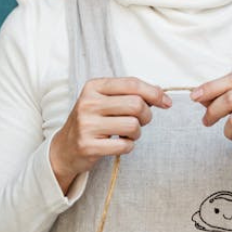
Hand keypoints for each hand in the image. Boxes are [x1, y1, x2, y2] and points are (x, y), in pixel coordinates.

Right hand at [50, 77, 171, 193]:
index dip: (154, 93)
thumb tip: (160, 92)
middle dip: (146, 115)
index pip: (132, 84)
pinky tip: (119, 144)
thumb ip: (129, 93)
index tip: (166, 102)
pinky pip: (124, 146)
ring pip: (133, 125)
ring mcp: (87, 125)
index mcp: (93, 87)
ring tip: (127, 134)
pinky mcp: (88, 146)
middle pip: (136, 104)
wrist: (65, 148)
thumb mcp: (105, 100)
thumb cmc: (92, 121)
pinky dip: (128, 146)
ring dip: (137, 133)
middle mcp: (88, 103)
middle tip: (141, 121)